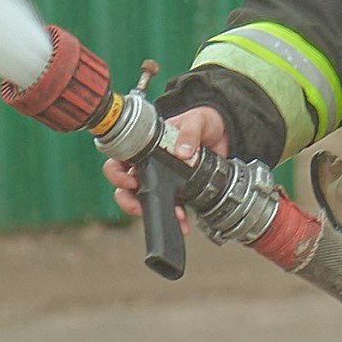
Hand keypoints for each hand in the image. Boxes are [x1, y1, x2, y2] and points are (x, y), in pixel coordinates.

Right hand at [103, 100, 226, 220]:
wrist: (223, 133)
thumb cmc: (202, 122)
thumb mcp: (196, 120)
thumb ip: (189, 132)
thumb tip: (182, 151)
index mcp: (146, 146)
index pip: (120, 159)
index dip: (118, 174)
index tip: (131, 181)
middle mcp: (149, 164)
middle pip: (124, 185)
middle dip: (127, 199)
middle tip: (138, 204)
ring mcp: (162, 179)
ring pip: (143, 199)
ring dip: (150, 210)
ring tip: (168, 215)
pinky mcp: (178, 190)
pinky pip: (169, 207)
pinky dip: (174, 216)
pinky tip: (182, 221)